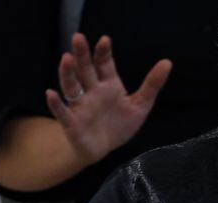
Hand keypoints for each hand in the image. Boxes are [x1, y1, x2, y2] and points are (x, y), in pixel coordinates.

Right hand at [45, 33, 171, 164]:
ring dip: (67, 73)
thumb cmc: (120, 124)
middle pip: (85, 70)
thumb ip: (152, 84)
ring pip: (72, 86)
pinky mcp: (72, 123)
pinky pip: (62, 112)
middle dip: (82, 55)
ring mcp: (81, 106)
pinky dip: (56, 103)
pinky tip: (50, 93)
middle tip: (79, 37)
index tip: (105, 40)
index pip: (104, 64)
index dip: (104, 52)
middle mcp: (92, 92)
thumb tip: (168, 62)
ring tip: (66, 58)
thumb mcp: (141, 104)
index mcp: (109, 85)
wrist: (105, 149)